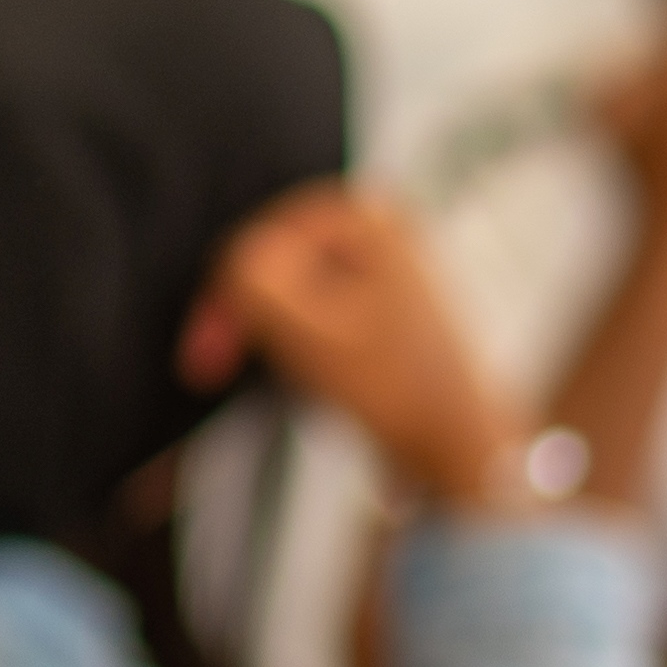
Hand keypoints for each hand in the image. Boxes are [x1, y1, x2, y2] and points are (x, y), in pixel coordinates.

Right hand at [182, 185, 520, 515]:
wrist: (460, 447)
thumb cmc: (398, 389)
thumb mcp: (308, 327)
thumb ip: (252, 278)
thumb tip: (232, 269)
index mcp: (372, 219)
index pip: (263, 238)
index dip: (225, 293)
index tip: (206, 347)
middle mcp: (386, 231)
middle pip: (279, 262)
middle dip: (246, 315)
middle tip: (215, 363)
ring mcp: (391, 269)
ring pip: (295, 291)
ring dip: (272, 333)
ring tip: (282, 375)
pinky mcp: (389, 308)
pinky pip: (321, 312)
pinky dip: (301, 343)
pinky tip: (313, 379)